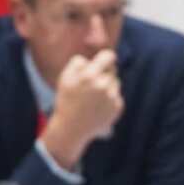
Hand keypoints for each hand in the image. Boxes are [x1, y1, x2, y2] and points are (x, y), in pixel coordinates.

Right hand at [41, 50, 124, 167]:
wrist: (72, 128)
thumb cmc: (67, 100)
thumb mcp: (65, 77)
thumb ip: (78, 62)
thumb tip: (92, 58)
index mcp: (90, 76)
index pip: (108, 56)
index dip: (106, 57)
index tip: (104, 59)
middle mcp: (104, 86)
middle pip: (113, 69)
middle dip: (105, 72)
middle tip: (93, 82)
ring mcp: (112, 98)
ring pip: (116, 82)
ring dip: (108, 85)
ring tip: (94, 96)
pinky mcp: (118, 108)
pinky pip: (117, 95)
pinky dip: (111, 98)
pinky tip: (98, 106)